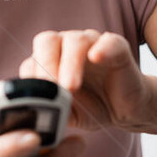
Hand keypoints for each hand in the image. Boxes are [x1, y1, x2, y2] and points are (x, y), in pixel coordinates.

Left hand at [19, 29, 152, 131]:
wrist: (125, 111)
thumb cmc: (91, 108)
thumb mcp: (68, 115)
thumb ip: (51, 110)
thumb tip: (33, 113)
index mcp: (50, 61)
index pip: (32, 61)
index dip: (31, 79)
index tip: (35, 99)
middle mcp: (67, 47)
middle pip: (47, 41)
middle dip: (45, 64)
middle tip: (50, 87)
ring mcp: (92, 44)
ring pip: (76, 41)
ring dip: (70, 63)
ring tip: (70, 88)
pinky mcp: (117, 48)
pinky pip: (109, 41)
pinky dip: (101, 48)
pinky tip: (96, 57)